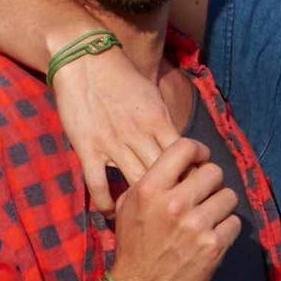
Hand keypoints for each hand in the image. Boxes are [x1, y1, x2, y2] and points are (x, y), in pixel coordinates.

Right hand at [52, 43, 180, 212]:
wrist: (86, 60)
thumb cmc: (122, 77)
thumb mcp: (153, 98)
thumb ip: (165, 125)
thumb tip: (183, 149)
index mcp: (158, 121)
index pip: (183, 156)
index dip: (192, 176)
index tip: (195, 192)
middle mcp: (138, 134)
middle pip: (164, 174)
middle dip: (174, 195)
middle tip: (179, 214)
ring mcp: (112, 143)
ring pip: (136, 182)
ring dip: (145, 204)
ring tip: (152, 220)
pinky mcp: (87, 148)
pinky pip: (98, 184)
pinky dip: (106, 202)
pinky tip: (113, 215)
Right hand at [107, 135, 239, 280]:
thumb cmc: (134, 245)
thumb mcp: (129, 205)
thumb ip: (153, 180)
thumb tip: (182, 164)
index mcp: (151, 189)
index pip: (185, 147)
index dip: (198, 151)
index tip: (200, 161)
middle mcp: (174, 203)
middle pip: (213, 171)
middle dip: (210, 183)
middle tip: (203, 196)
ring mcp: (196, 226)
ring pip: (229, 196)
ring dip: (221, 205)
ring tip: (209, 217)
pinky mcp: (213, 246)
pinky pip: (234, 222)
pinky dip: (226, 228)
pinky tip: (212, 236)